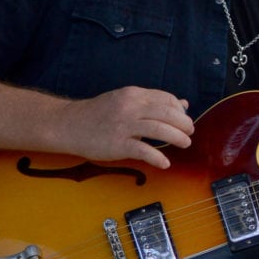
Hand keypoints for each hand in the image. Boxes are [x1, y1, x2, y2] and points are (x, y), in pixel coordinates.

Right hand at [53, 86, 194, 168]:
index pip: (166, 99)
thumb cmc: (98, 114)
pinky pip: (143, 150)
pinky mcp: (117, 144)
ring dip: (177, 138)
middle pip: (167, 113)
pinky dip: (158, 157)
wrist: (69, 124)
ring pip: (160, 129)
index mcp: (133, 95)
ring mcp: (124, 125)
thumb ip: (152, 102)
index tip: (184, 120)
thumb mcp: (125, 100)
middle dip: (183, 124)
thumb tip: (182, 103)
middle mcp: (130, 107)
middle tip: (189, 133)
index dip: (180, 110)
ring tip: (185, 144)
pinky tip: (165, 163)